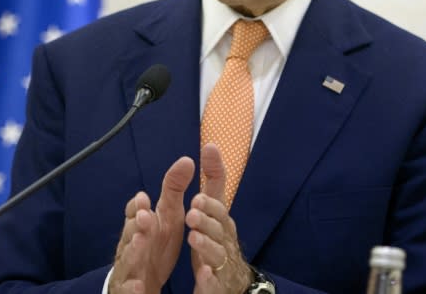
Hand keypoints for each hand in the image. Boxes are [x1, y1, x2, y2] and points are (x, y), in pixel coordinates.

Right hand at [109, 156, 194, 293]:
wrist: (142, 280)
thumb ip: (174, 190)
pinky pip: (128, 289)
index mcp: (139, 226)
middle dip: (136, 224)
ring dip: (133, 250)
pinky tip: (138, 286)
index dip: (137, 206)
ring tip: (142, 242)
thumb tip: (187, 159)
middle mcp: (130, 244)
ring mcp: (127, 267)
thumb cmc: (154, 244)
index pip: (133, 213)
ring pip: (126, 259)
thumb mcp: (167, 216)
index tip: (145, 198)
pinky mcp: (128, 289)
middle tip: (146, 216)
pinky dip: (131, 287)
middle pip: (130, 233)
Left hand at [187, 143, 251, 293]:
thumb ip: (210, 184)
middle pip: (219, 223)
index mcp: (219, 218)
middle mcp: (224, 236)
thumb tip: (211, 146)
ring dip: (206, 243)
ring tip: (193, 236)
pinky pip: (214, 281)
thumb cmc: (217, 242)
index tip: (208, 148)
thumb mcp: (210, 213)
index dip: (215, 170)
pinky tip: (202, 272)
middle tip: (195, 204)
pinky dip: (209, 277)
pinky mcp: (217, 283)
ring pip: (217, 251)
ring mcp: (222, 260)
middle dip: (208, 213)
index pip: (220, 192)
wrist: (232, 284)